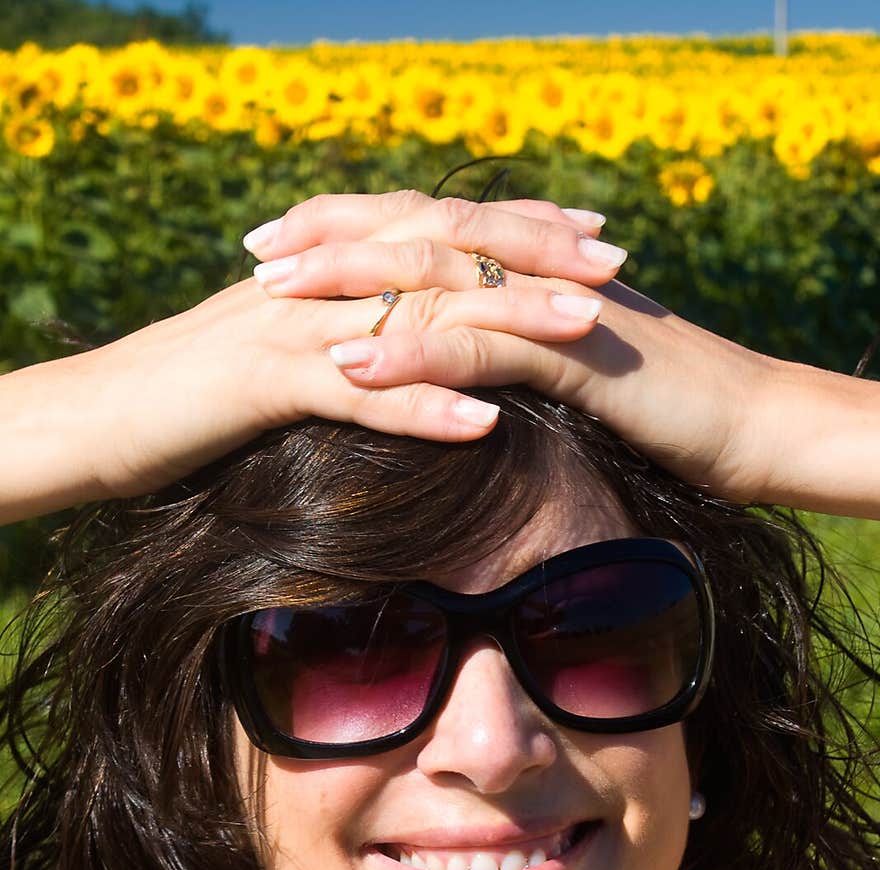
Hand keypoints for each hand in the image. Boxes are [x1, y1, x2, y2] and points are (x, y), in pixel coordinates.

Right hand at [0, 260, 606, 522]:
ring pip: (416, 310)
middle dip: (535, 255)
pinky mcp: (263, 381)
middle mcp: (319, 278)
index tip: (595, 237)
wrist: (99, 418)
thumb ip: (350, 337)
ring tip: (587, 330)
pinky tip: (486, 419)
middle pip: (444, 252)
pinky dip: (423, 403)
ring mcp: (293, 323)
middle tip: (617, 266)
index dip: (518, 227)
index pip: (439, 229)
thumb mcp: (286, 352)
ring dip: (505, 318)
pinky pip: (357, 389)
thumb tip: (416, 349)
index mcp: (329, 267)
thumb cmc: (194, 396)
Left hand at [243, 190, 770, 504]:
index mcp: (525, 267)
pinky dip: (413, 351)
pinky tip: (353, 364)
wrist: (748, 425)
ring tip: (273, 296)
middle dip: (328, 239)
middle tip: (254, 252)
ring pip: (434, 275)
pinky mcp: (570, 352)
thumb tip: (454, 373)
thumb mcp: (568, 374)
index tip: (279, 245)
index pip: (423, 227)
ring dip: (349, 283)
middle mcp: (530, 268)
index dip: (349, 228)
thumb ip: (512, 355)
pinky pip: (479, 344)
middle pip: (413, 232)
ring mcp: (549, 303)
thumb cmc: (659, 408)